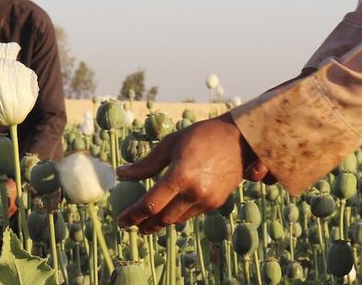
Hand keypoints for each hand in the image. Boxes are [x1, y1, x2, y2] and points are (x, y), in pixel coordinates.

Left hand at [114, 118, 271, 233]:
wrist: (240, 140)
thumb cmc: (201, 136)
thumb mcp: (170, 144)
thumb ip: (146, 164)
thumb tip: (122, 174)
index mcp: (180, 175)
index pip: (150, 204)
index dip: (133, 215)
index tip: (121, 220)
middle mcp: (195, 192)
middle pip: (162, 218)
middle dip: (144, 225)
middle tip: (131, 225)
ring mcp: (207, 200)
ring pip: (177, 219)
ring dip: (160, 222)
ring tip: (146, 221)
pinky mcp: (216, 203)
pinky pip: (190, 214)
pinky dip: (176, 215)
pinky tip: (168, 210)